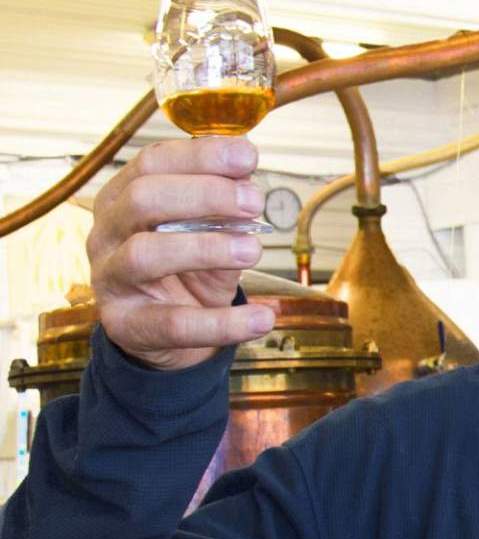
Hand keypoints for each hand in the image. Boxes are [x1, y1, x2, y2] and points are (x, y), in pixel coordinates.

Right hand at [86, 137, 274, 370]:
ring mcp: (111, 279)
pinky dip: (224, 322)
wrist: (169, 334)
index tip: (248, 156)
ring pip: (145, 254)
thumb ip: (224, 204)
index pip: (152, 162)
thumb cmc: (187, 269)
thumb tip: (247, 171)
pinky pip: (175, 323)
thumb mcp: (208, 231)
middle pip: (143, 199)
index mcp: (123, 198)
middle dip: (204, 194)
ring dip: (207, 248)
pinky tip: (262, 318)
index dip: (200, 155)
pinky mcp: (127, 325)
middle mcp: (107, 233)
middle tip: (254, 202)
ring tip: (253, 250)